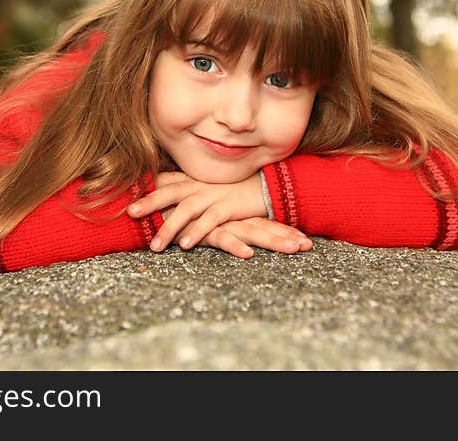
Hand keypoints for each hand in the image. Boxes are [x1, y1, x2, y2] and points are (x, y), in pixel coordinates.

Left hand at [128, 171, 267, 251]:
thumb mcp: (208, 186)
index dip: (146, 188)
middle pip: (170, 192)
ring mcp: (214, 195)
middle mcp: (200, 186)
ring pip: (186, 210)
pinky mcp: (228, 207)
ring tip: (155, 246)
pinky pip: (209, 221)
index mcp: (194, 180)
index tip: (125, 195)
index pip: (166, 182)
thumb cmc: (234, 189)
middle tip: (130, 213)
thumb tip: (164, 191)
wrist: (266, 186)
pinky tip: (186, 245)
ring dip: (170, 228)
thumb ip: (188, 188)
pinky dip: (197, 232)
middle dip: (149, 202)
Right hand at [183, 217, 312, 258]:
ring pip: (250, 231)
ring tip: (292, 249)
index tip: (304, 239)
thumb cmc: (173, 212)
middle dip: (286, 236)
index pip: (262, 222)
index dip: (282, 230)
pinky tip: (248, 254)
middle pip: (263, 227)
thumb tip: (230, 231)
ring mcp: (217, 221)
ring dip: (272, 240)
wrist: (150, 203)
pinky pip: (220, 238)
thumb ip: (214, 222)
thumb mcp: (199, 217)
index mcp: (230, 214)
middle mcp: (228, 216)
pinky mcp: (201, 230)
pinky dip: (234, 245)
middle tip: (308, 246)